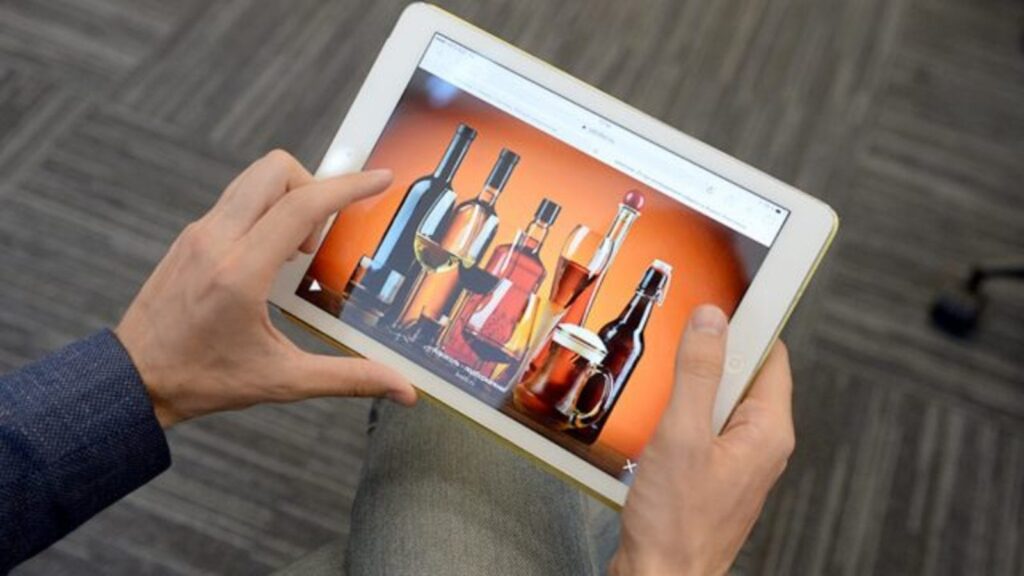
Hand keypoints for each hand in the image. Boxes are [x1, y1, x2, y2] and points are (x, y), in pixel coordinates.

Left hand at [116, 150, 416, 427]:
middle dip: (314, 186)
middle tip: (320, 237)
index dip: (349, 187)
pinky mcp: (190, 236)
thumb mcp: (283, 381)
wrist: (133, 380)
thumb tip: (404, 388)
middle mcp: (216, 241)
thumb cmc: (205, 380)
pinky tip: (269, 258)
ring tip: (296, 251)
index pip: (302, 205)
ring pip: (255, 179)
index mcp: (241, 272)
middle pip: (276, 170)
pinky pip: (238, 200)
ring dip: (289, 197)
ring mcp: (199, 233)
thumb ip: (349, 378)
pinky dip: (265, 212)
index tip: (381, 178)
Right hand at [610, 305, 793, 575]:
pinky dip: (678, 419)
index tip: (718, 307)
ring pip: (716, 402)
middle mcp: (759, 444)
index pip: (770, 355)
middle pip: (740, 375)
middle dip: (705, 360)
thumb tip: (712, 322)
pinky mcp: (711, 474)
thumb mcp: (682, 435)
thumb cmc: (676, 524)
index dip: (743, 327)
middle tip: (674, 360)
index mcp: (767, 430)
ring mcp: (736, 461)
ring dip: (686, 392)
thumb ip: (697, 373)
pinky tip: (653, 428)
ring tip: (660, 402)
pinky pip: (700, 428)